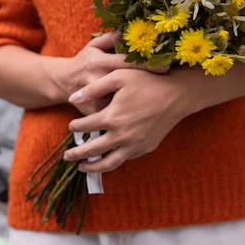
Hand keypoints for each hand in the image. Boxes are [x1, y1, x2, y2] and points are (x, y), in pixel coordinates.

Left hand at [63, 68, 191, 171]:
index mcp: (111, 117)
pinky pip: (125, 158)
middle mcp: (121, 136)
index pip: (85, 127)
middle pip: (92, 150)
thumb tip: (72, 98)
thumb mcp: (118, 77)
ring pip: (108, 163)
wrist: (178, 95)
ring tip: (82, 168)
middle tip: (66, 156)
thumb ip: (93, 88)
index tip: (71, 126)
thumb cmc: (147, 81)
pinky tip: (108, 157)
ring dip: (93, 167)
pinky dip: (113, 161)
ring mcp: (134, 145)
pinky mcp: (146, 148)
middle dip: (77, 154)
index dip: (75, 127)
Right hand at [64, 30, 165, 114]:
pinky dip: (130, 114)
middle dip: (148, 84)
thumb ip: (111, 37)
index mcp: (98, 61)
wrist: (63, 83)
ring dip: (141, 102)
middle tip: (170, 86)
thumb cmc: (84, 61)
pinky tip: (146, 114)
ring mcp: (94, 97)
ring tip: (161, 101)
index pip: (126, 62)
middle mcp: (96, 79)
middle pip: (126, 82)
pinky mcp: (94, 111)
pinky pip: (114, 114)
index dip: (146, 64)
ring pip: (121, 101)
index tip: (166, 67)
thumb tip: (128, 28)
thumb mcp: (94, 46)